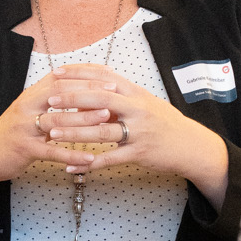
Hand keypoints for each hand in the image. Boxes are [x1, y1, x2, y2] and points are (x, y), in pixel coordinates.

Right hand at [0, 70, 112, 221]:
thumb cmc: (13, 134)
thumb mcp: (30, 111)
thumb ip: (50, 101)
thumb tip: (79, 92)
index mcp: (30, 95)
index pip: (60, 77)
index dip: (84, 74)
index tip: (108, 74)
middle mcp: (26, 107)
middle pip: (61, 93)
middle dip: (89, 91)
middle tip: (113, 92)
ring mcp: (24, 127)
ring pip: (58, 120)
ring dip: (84, 119)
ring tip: (107, 118)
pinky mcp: (24, 148)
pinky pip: (52, 152)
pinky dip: (72, 155)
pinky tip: (90, 159)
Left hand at [46, 66, 228, 210]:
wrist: (192, 145)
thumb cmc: (166, 123)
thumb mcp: (145, 102)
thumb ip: (120, 96)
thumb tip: (93, 88)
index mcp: (136, 93)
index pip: (103, 76)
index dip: (78, 74)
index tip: (56, 74)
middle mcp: (137, 109)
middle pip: (99, 100)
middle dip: (71, 100)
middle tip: (48, 102)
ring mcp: (139, 132)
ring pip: (101, 131)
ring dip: (73, 132)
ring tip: (51, 133)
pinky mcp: (140, 154)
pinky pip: (110, 159)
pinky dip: (89, 164)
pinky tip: (72, 166)